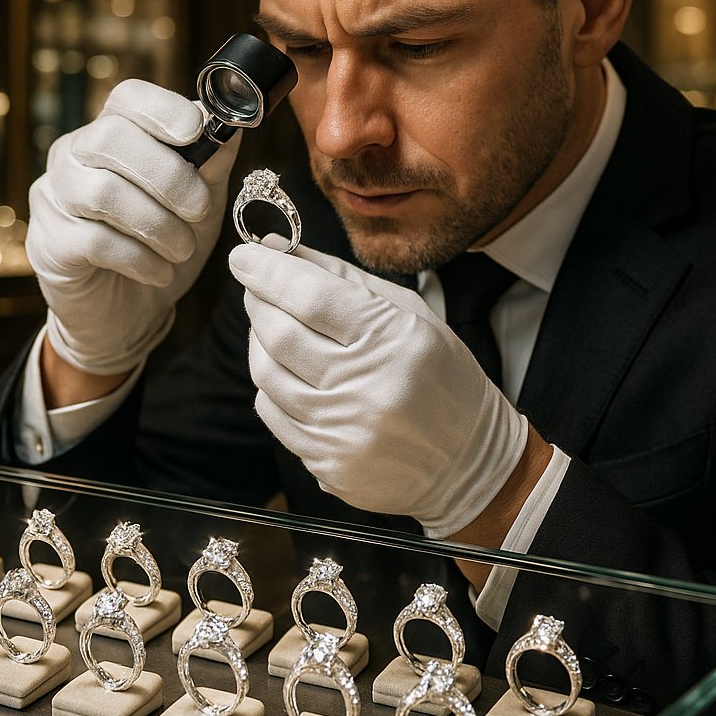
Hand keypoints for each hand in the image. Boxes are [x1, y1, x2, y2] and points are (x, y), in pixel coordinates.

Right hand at [27, 79, 238, 375]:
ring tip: (182, 249)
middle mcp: (74, 155)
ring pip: (103, 192)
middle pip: (111, 139)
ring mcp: (54, 197)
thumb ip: (212, 164)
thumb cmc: (162, 245)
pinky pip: (95, 241)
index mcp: (112, 133)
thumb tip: (231, 127)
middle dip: (168, 176)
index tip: (196, 133)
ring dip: (158, 224)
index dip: (162, 110)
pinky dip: (139, 259)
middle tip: (200, 209)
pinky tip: (159, 272)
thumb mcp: (200, 203)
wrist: (129, 313)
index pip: (127, 98)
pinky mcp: (49, 243)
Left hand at [229, 241, 530, 536]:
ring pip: (267, 375)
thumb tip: (279, 250)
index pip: (311, 297)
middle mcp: (367, 389)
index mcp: (395, 340)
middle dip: (258, 301)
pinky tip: (291, 374)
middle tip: (256, 287)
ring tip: (274, 328)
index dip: (268, 271)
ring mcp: (344, 433)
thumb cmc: (442, 378)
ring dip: (259, 343)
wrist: (471, 462)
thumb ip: (342, 278)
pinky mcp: (328, 465)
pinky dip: (271, 386)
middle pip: (279, 334)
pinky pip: (272, 414)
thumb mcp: (409, 314)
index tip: (244, 256)